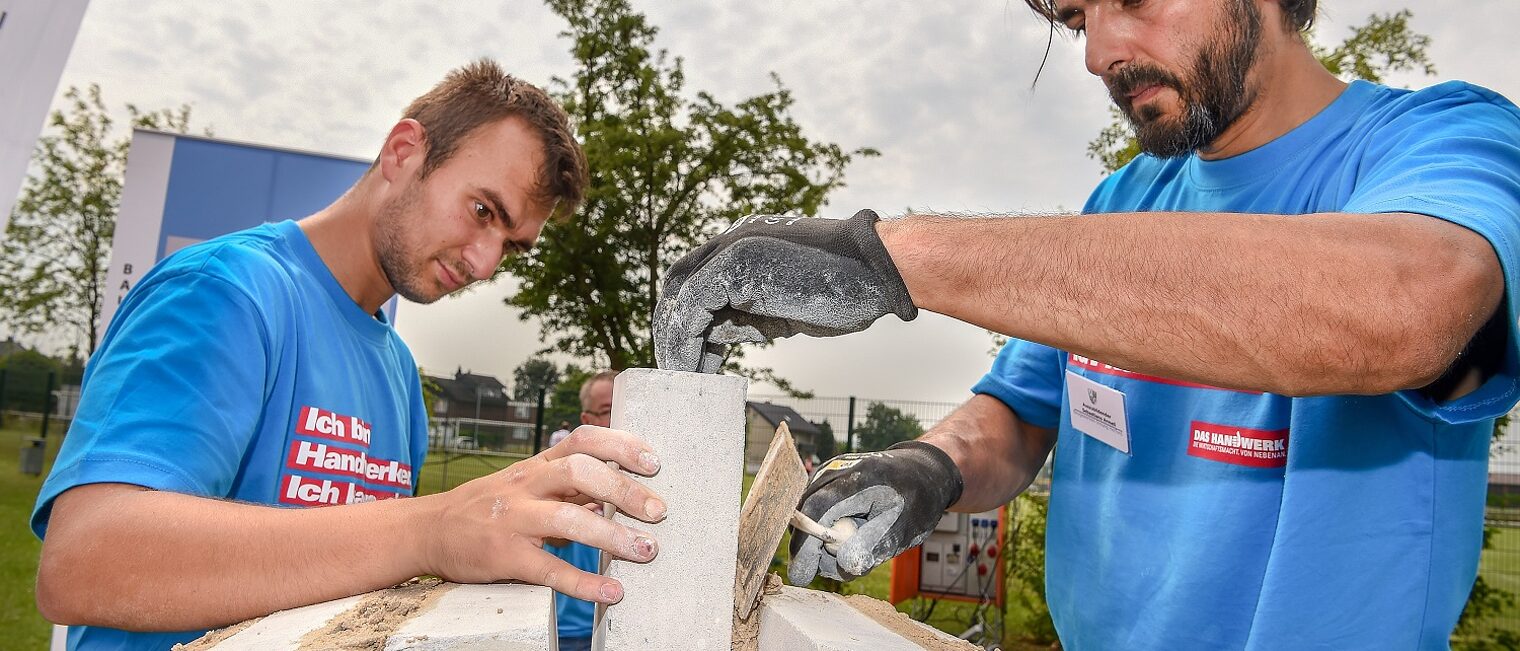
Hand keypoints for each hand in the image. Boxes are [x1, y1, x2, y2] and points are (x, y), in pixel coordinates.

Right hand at [423, 426, 665, 604]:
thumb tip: (613, 492)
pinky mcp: (504, 556)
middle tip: (658, 511)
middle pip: (579, 472)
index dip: (621, 446)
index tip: (654, 463)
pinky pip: (549, 569)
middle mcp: (526, 486)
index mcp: (536, 466)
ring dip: (612, 535)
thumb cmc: (486, 508)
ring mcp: (514, 520)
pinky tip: (611, 591)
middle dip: (624, 489)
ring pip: (567, 520)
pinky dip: (584, 582)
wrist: (428, 530)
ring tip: (646, 551)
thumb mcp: (525, 486)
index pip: (582, 440)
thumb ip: (567, 488)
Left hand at [652, 209, 917, 372]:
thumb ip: (744, 315)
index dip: (685, 321)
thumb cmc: (842, 292)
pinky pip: (693, 305)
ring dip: (676, 341)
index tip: (691, 356)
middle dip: (673, 332)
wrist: (877, 272)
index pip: (694, 282)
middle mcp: (730, 241)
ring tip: (683, 377)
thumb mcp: (780, 308)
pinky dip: (686, 339)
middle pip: (678, 286)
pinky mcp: (735, 264)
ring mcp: (731, 248)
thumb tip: (713, 336)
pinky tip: (694, 367)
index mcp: (741, 247)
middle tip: (678, 371)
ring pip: (680, 297)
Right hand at [787, 441, 962, 583]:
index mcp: (857, 478)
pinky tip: (854, 532)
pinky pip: (815, 515)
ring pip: (809, 519)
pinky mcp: (823, 483)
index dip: (805, 544)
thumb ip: (874, 546)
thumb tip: (845, 566)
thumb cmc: (916, 500)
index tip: (801, 575)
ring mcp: (826, 475)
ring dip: (826, 543)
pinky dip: (829, 532)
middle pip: (806, 517)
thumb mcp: (903, 528)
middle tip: (848, 565)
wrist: (920, 472)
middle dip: (816, 550)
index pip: (817, 509)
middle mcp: (834, 471)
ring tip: (861, 543)